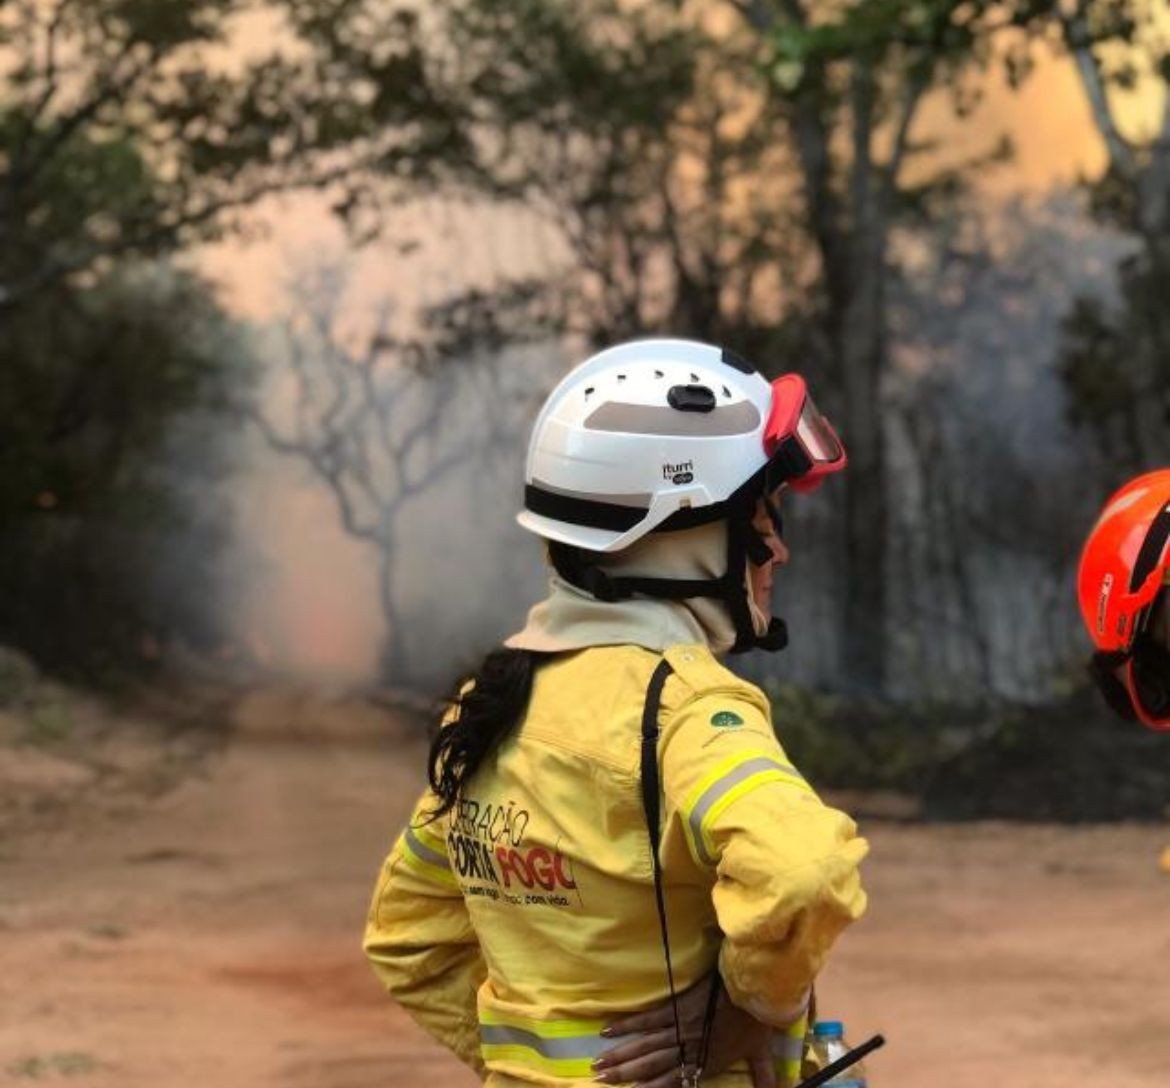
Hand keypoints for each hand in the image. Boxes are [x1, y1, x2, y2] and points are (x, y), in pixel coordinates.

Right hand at [592, 974, 778, 1087]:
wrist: (756, 989)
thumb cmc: (758, 1020)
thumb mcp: (762, 1053)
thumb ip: (764, 1077)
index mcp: (707, 1062)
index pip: (672, 1081)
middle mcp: (689, 1047)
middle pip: (650, 1064)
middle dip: (624, 1073)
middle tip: (599, 1077)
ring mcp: (681, 1026)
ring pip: (645, 1045)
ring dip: (620, 1054)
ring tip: (599, 1062)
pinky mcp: (677, 1005)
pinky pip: (649, 1018)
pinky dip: (629, 1025)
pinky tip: (610, 1029)